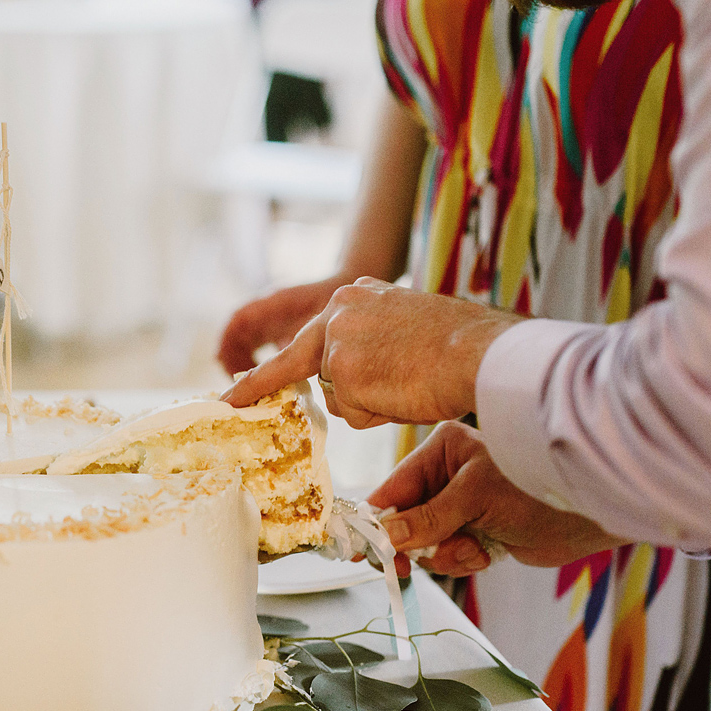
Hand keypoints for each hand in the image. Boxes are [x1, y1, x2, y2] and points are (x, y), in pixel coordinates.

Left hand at [222, 278, 523, 427]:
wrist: (479, 352)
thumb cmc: (460, 347)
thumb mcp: (407, 329)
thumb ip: (371, 345)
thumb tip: (348, 381)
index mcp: (355, 296)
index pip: (305, 338)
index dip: (266, 373)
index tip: (231, 393)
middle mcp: (339, 312)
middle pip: (316, 368)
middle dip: (311, 390)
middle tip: (239, 405)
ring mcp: (337, 342)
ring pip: (341, 396)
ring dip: (372, 404)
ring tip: (411, 385)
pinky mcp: (342, 371)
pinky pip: (353, 414)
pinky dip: (379, 415)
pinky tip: (405, 394)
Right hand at [369, 421, 625, 575]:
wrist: (590, 514)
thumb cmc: (535, 488)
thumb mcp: (474, 498)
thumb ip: (427, 519)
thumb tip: (386, 538)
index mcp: (443, 449)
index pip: (395, 486)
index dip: (374, 519)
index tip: (355, 546)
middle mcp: (449, 474)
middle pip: (405, 519)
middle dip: (413, 543)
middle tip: (403, 567)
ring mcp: (463, 505)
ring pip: (426, 543)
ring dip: (444, 554)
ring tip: (472, 549)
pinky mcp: (477, 531)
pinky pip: (449, 555)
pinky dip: (463, 560)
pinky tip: (486, 554)